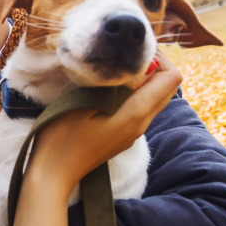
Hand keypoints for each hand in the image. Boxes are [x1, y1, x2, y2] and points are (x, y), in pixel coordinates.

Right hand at [25, 56, 182, 190]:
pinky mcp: (125, 136)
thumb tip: (128, 64)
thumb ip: (111, 83)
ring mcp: (135, 132)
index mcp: (136, 113)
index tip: (134, 51)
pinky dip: (137, 94)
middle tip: (126, 57)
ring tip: (116, 71)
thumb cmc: (63, 136)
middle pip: (168, 88)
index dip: (160, 58)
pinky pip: (143, 109)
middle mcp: (142, 124)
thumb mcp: (84, 101)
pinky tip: (110, 90)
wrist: (54, 173)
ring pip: (157, 99)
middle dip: (155, 67)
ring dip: (146, 81)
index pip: (172, 78)